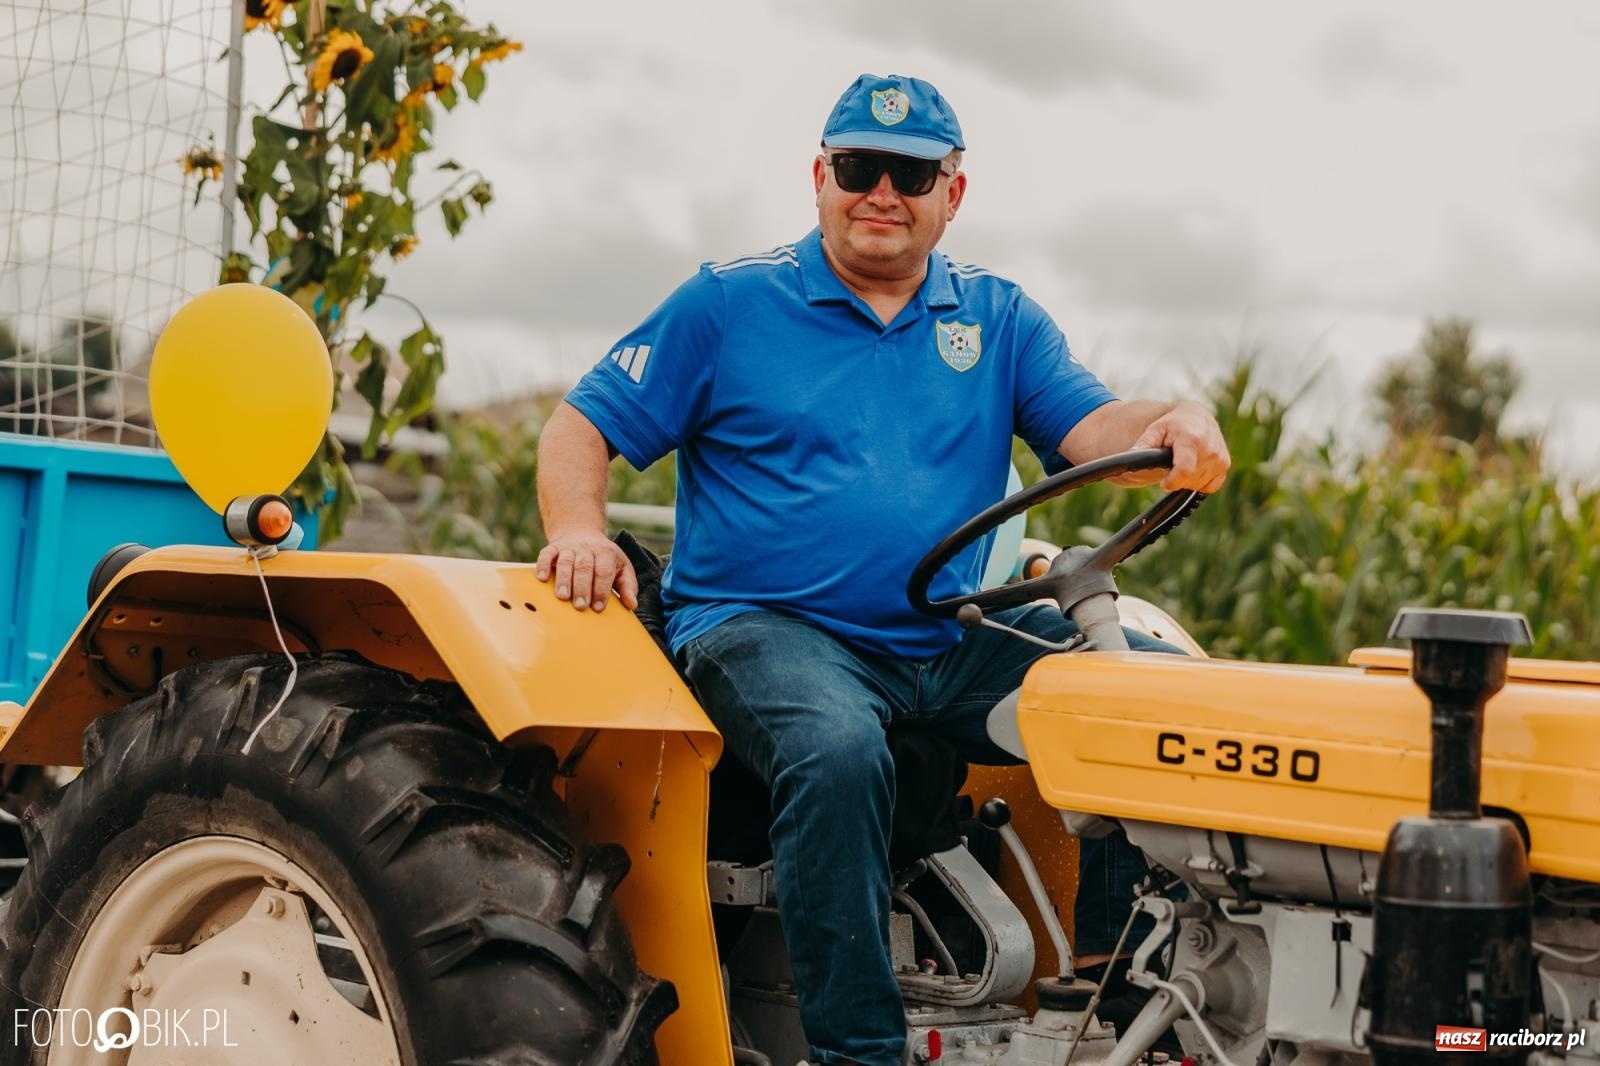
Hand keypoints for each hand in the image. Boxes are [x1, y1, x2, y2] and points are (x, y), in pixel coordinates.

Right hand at [535, 531, 638, 612]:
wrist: (582, 532)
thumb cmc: (605, 559)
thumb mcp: (622, 568)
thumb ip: (627, 586)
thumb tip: (632, 605)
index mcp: (606, 553)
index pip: (604, 571)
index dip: (601, 589)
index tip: (598, 607)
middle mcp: (587, 548)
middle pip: (584, 567)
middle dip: (582, 587)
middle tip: (580, 606)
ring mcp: (569, 547)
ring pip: (565, 562)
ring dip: (563, 579)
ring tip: (562, 597)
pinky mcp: (553, 547)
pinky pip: (547, 554)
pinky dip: (543, 565)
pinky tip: (541, 578)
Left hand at [1113, 402, 1229, 491]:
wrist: (1195, 416)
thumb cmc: (1171, 424)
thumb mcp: (1155, 430)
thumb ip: (1144, 444)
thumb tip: (1131, 454)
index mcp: (1192, 440)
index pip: (1185, 471)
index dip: (1172, 481)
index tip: (1164, 482)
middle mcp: (1210, 449)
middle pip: (1190, 480)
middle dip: (1177, 479)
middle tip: (1170, 467)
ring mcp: (1220, 457)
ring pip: (1199, 484)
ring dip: (1187, 480)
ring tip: (1181, 463)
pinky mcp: (1225, 464)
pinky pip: (1211, 485)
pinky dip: (1200, 481)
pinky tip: (1194, 468)